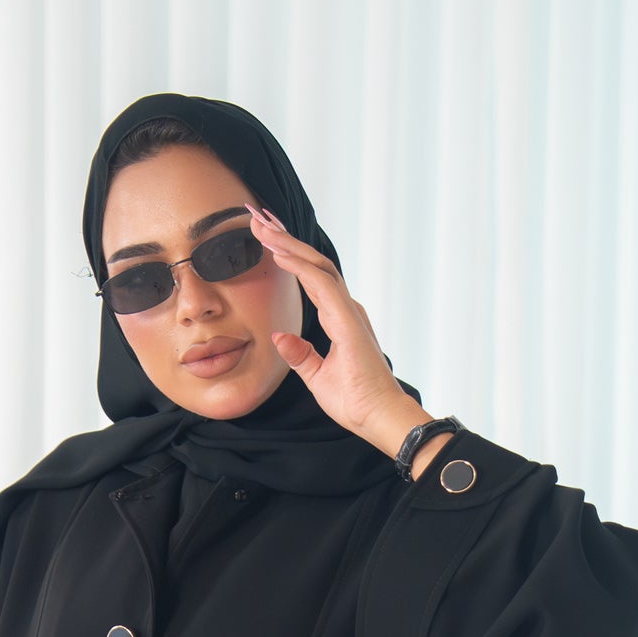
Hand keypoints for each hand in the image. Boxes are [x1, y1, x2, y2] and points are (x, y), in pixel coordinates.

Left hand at [248, 204, 450, 470]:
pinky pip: (321, 285)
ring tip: (263, 227)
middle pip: (313, 264)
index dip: (288, 255)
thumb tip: (281, 337)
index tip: (266, 238)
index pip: (311, 278)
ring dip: (288, 245)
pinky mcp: (348, 321)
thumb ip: (301, 354)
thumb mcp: (317, 377)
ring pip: (317, 266)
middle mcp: (346, 309)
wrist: (378, 417)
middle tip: (258, 219)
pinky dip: (299, 267)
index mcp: (340, 319)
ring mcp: (348, 312)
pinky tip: (279, 253)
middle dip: (284, 240)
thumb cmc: (355, 401)